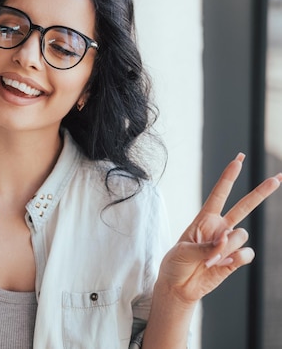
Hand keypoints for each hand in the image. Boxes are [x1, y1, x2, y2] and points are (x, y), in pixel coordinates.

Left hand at [157, 153, 280, 305]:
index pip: (219, 194)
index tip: (239, 159)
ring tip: (208, 259)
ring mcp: (229, 243)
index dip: (229, 177)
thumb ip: (206, 246)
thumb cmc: (176, 264)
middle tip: (278, 177)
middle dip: (261, 192)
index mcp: (204, 219)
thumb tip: (227, 241)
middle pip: (244, 206)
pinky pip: (246, 254)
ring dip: (226, 247)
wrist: (179, 287)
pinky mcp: (236, 259)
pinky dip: (234, 260)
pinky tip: (221, 266)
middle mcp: (220, 228)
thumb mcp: (183, 252)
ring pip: (241, 236)